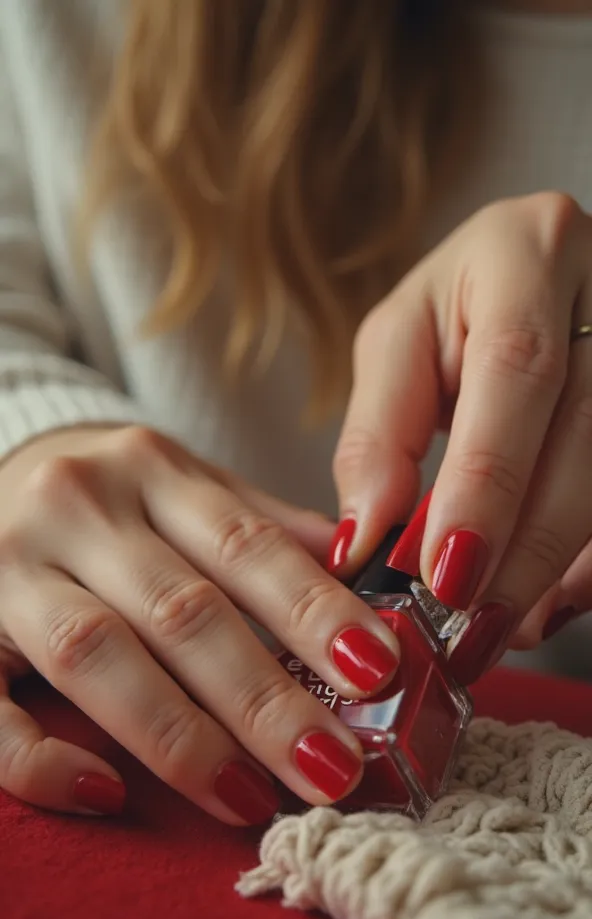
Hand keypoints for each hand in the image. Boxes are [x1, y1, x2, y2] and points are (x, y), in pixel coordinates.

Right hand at [0, 426, 399, 821]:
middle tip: (332, 767)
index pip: (246, 546)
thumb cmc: (108, 495)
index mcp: (150, 469)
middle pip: (182, 611)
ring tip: (252, 797)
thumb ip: (261, 525)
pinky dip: (40, 757)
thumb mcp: (184, 485)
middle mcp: (77, 507)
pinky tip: (105, 794)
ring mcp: (7, 567)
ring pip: (98, 654)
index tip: (378, 672)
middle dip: (263, 697)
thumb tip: (364, 578)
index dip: (313, 611)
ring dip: (180, 737)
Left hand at [331, 192, 591, 681]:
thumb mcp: (397, 347)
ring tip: (505, 625)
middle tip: (472, 622)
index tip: (446, 571)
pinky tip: (551, 601)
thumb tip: (363, 543)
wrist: (531, 279)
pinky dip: (590, 562)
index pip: (517, 372)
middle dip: (526, 545)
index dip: (487, 481)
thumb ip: (379, 437)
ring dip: (562, 567)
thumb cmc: (457, 309)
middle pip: (583, 435)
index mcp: (526, 254)